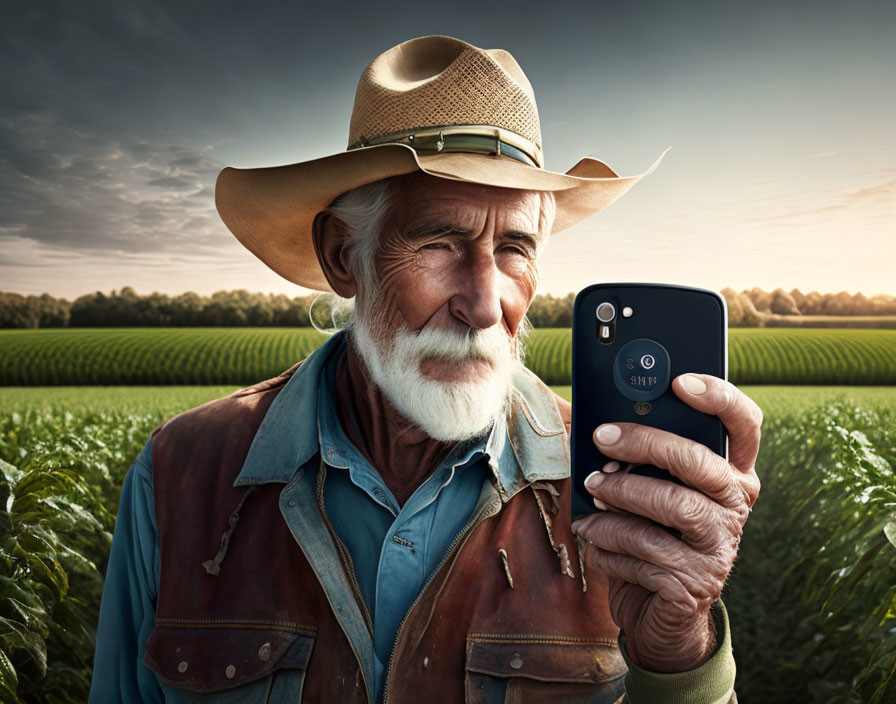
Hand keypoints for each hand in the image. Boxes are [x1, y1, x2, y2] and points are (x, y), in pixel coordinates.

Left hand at [570, 373, 761, 671]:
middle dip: (644, 443)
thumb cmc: (647, 532)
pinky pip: (646, 551)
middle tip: (602, 437)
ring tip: (591, 490)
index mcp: (729, 472)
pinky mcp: (695, 583)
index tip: (678, 381)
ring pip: (672, 505)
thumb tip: (601, 424)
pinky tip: (593, 536)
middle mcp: (735, 506)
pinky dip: (608, 540)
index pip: (744, 425)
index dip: (719, 397)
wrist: (656, 611)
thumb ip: (638, 457)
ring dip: (621, 495)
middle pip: (698, 462)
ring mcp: (720, 546)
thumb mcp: (646, 488)